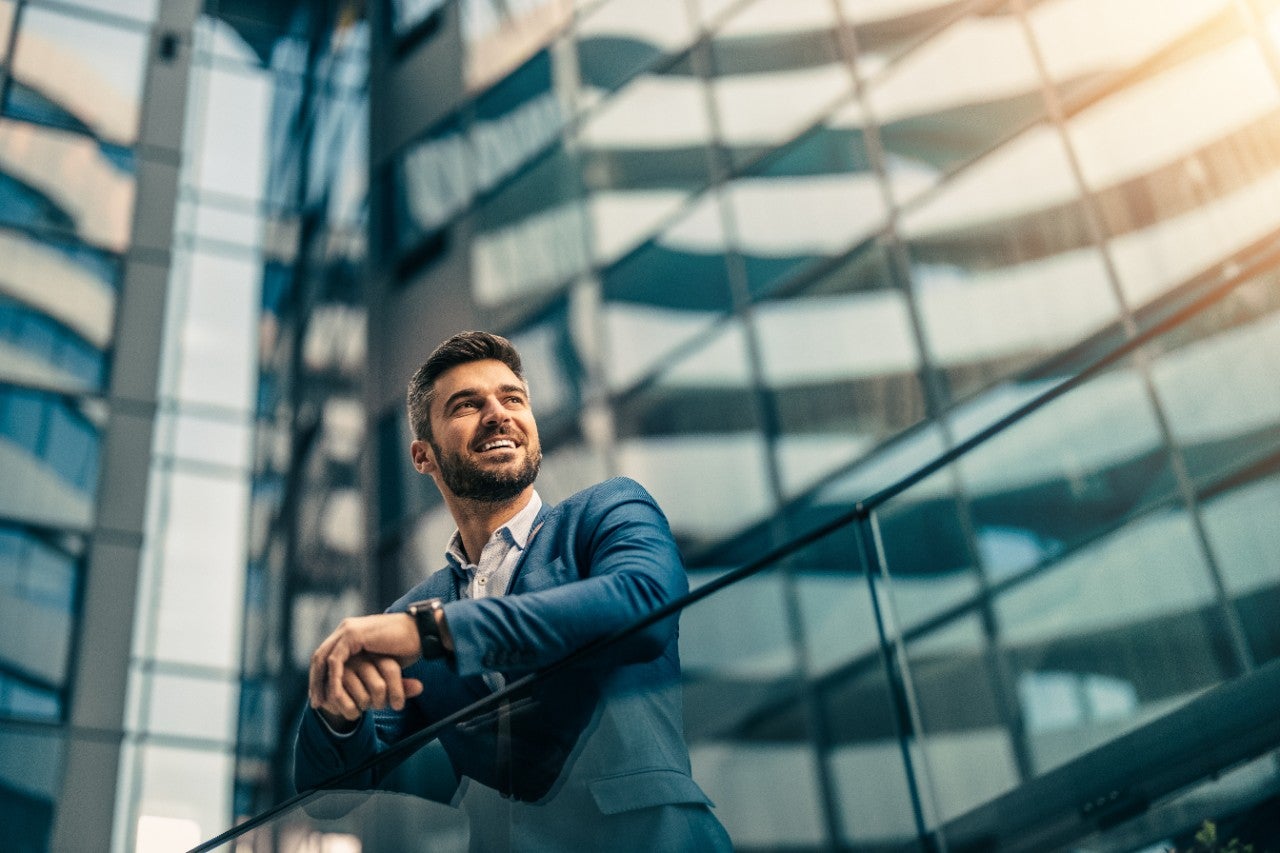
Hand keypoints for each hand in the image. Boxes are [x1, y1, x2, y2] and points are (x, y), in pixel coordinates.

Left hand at [309, 614, 424, 723]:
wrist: (422, 633)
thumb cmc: (407, 647)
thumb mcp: (381, 660)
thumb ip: (368, 667)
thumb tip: (363, 686)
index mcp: (351, 631)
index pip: (327, 655)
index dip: (321, 676)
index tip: (321, 696)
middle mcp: (346, 628)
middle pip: (320, 656)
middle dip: (316, 680)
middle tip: (315, 703)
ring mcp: (348, 629)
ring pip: (323, 658)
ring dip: (319, 682)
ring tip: (321, 702)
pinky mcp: (354, 635)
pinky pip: (336, 660)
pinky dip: (332, 679)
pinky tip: (333, 694)